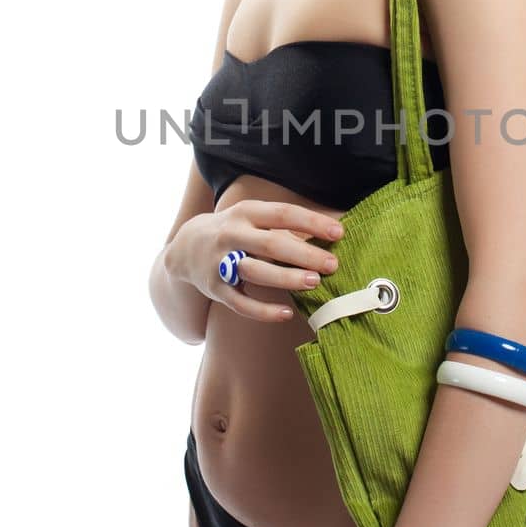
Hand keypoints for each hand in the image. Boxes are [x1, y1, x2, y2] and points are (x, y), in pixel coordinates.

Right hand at [165, 199, 344, 322]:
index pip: (282, 214)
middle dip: (304, 254)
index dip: (311, 222)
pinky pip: (241, 303)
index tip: (338, 233)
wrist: (186, 247)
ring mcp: (220, 263)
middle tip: (332, 264)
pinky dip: (263, 311)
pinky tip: (287, 314)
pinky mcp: (215, 289)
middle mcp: (231, 234)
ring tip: (314, 282)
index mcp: (245, 212)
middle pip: (271, 244)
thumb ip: (284, 224)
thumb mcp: (253, 217)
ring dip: (286, 278)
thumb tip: (332, 230)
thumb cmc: (236, 230)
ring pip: (256, 272)